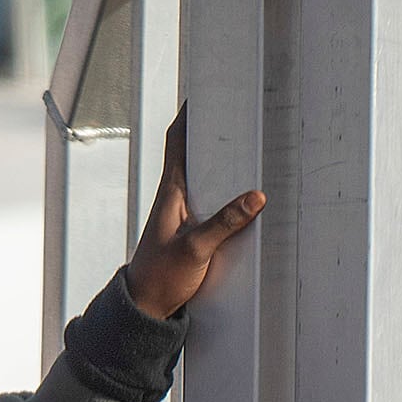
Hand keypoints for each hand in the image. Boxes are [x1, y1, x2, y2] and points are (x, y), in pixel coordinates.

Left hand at [124, 112, 265, 321]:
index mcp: (170, 193)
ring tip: (246, 148)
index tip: (202, 93)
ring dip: (221, 164)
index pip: (177, 142)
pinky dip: (226, 193)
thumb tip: (256, 197)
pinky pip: (211, 203)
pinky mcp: (191, 232)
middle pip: (194, 154)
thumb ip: (224, 223)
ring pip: (204, 179)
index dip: (188, 115)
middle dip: (213, 133)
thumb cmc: (160, 277)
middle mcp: (175, 198)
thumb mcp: (195, 249)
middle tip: (236, 114)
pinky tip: (243, 196)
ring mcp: (183, 215)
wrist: (146, 308)